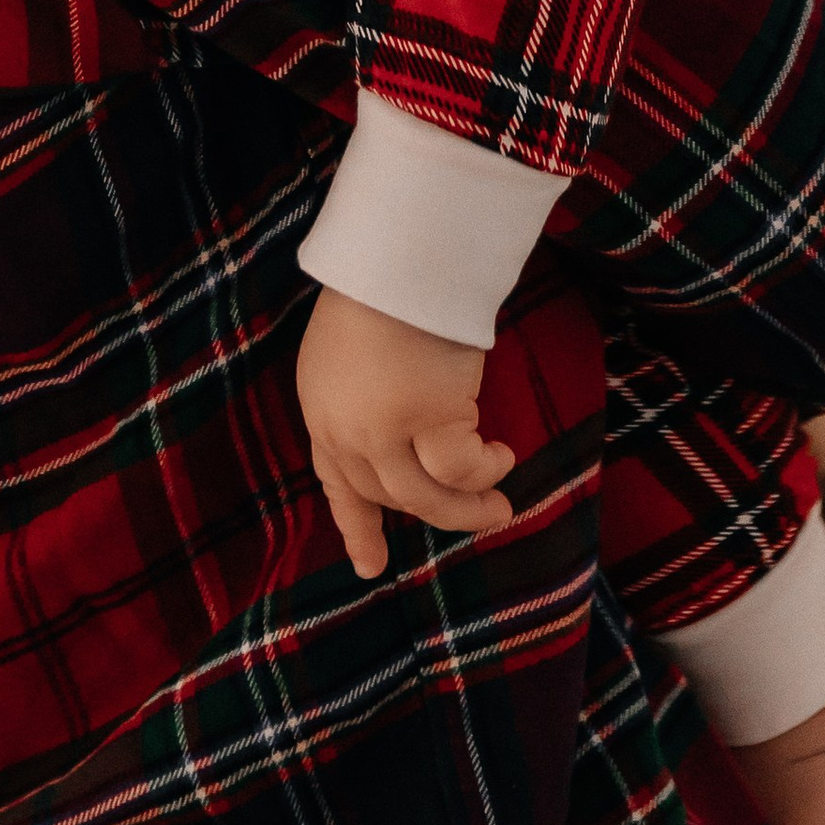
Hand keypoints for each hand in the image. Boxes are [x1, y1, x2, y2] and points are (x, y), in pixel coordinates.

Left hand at [297, 288, 516, 578]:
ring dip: (467, 510)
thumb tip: (398, 436)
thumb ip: (360, 396)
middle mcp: (346, 431)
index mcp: (322, 411)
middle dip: (434, 516)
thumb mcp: (346, 351)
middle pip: (388, 495)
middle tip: (479, 520)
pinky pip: (460, 468)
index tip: (370, 566)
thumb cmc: (379, 287)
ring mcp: (386, 431)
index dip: (356, 525)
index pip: (336, 482)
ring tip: (501, 508)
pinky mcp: (430, 421)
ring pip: (426, 497)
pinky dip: (483, 470)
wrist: (395, 258)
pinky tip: (503, 456)